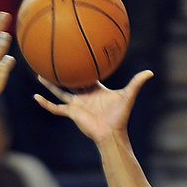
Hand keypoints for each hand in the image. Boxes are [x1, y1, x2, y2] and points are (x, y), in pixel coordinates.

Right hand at [34, 70, 153, 143]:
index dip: (83, 65)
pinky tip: (36, 97)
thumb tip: (151, 71)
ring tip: (39, 74)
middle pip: (71, 81)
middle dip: (63, 72)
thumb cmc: (120, 116)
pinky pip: (56, 108)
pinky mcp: (71, 113)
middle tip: (54, 60)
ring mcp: (76, 104)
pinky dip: (46, 103)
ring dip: (50, 84)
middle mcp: (84, 96)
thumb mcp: (128, 95)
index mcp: (95, 90)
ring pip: (60, 91)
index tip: (76, 52)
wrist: (111, 133)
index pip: (88, 75)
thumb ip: (137, 82)